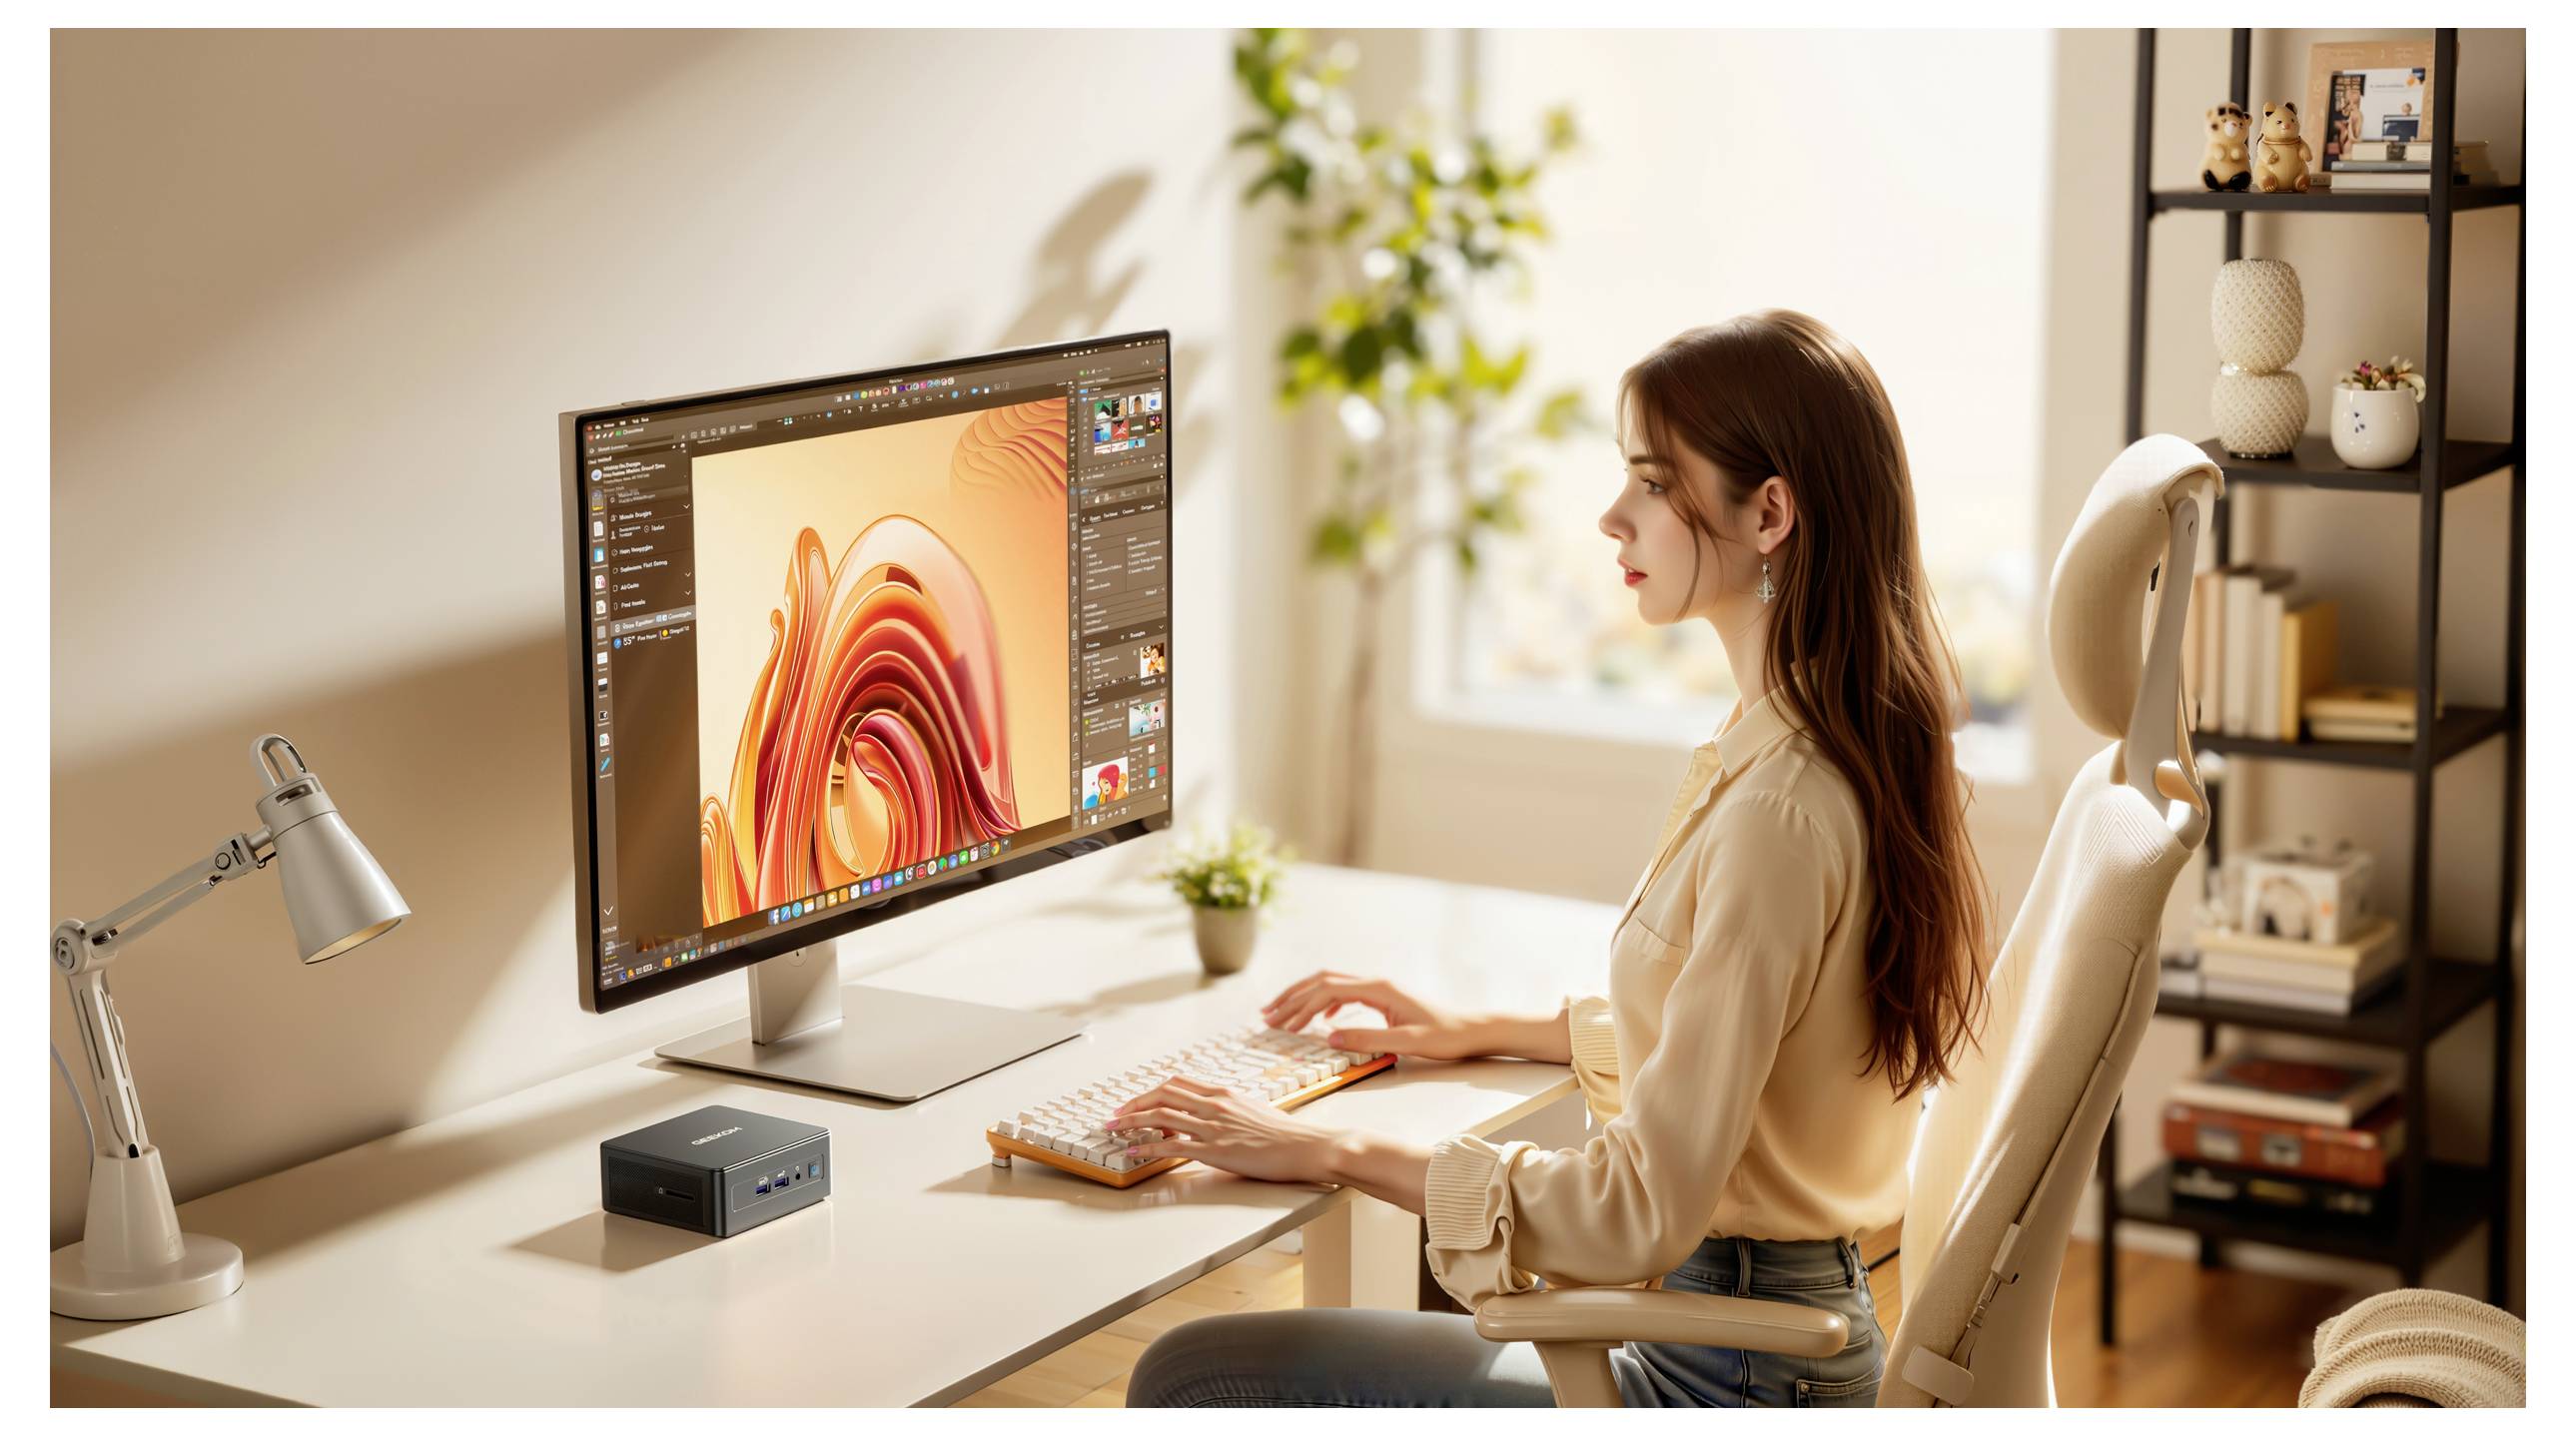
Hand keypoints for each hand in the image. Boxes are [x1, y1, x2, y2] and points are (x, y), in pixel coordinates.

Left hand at [1105, 1076, 1335, 1183]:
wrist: (1306, 1146)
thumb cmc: (1286, 1133)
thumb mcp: (1254, 1110)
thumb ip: (1229, 1109)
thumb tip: (1213, 1115)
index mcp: (1224, 1093)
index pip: (1177, 1084)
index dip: (1150, 1091)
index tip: (1135, 1101)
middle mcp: (1215, 1104)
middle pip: (1162, 1094)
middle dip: (1134, 1104)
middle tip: (1116, 1114)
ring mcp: (1214, 1126)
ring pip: (1161, 1116)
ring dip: (1131, 1122)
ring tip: (1114, 1129)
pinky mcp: (1216, 1150)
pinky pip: (1172, 1145)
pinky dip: (1148, 1146)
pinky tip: (1135, 1151)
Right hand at [1261, 970, 1484, 1059]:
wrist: (1470, 1029)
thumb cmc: (1444, 1036)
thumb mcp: (1406, 1043)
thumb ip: (1367, 1039)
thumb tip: (1328, 1037)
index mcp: (1378, 989)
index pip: (1326, 990)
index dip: (1299, 1006)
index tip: (1279, 1023)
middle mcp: (1376, 982)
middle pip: (1322, 981)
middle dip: (1292, 997)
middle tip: (1267, 1015)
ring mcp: (1379, 987)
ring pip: (1330, 984)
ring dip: (1304, 997)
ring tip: (1281, 1014)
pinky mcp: (1382, 997)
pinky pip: (1343, 992)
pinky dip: (1323, 1002)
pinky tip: (1318, 1018)